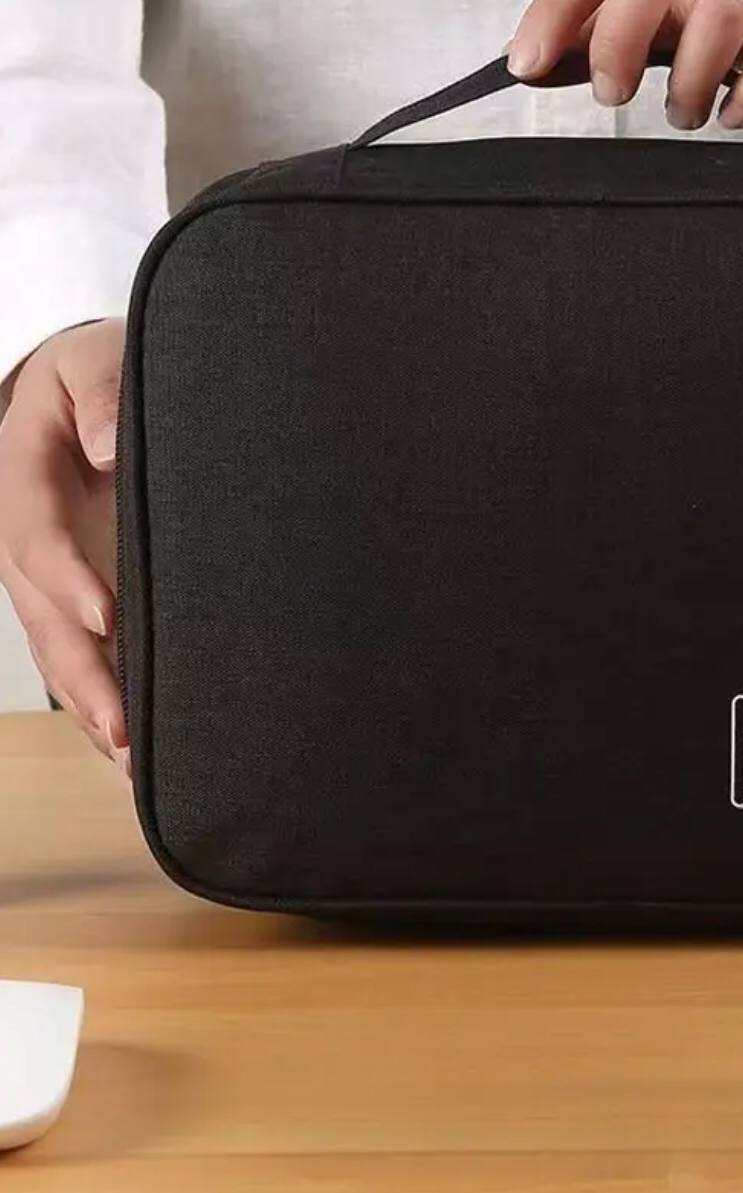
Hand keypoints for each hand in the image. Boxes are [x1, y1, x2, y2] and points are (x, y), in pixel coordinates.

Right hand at [0, 319, 128, 774]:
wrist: (77, 391)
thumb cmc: (91, 377)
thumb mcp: (94, 367)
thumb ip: (101, 399)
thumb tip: (108, 450)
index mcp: (25, 486)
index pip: (40, 542)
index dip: (69, 582)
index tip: (108, 619)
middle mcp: (29, 546)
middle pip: (46, 621)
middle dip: (84, 678)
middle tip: (124, 731)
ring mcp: (50, 581)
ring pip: (62, 654)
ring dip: (96, 708)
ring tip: (136, 765)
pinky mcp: (78, 599)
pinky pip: (83, 658)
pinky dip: (105, 703)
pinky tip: (135, 750)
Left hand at [510, 0, 742, 129]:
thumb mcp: (719, 7)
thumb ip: (649, 25)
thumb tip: (559, 59)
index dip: (565, 7)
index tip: (527, 59)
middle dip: (616, 38)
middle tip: (609, 90)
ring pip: (723, 4)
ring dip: (687, 73)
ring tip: (682, 111)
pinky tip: (740, 112)